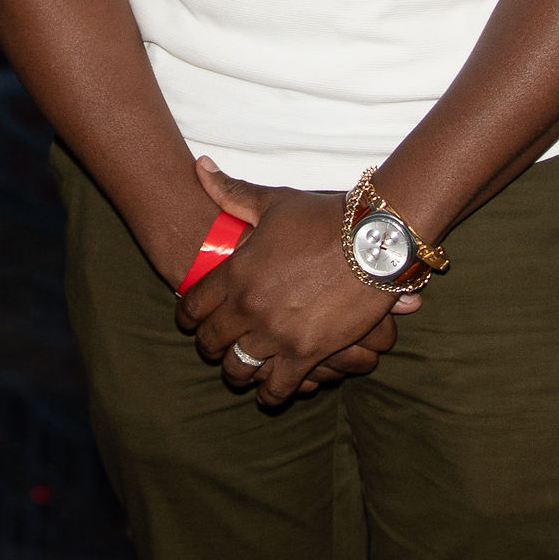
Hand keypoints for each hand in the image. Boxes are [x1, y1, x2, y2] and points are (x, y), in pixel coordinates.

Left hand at [176, 157, 420, 409]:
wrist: (373, 240)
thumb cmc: (322, 218)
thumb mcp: (272, 202)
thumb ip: (231, 192)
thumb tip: (199, 166)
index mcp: (237, 271)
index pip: (193, 305)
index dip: (186, 316)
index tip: (188, 321)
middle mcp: (250, 306)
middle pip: (211, 341)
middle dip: (207, 346)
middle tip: (211, 347)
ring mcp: (277, 333)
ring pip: (239, 368)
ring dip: (236, 371)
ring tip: (239, 371)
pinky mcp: (308, 353)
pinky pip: (279, 387)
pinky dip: (271, 393)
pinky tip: (269, 391)